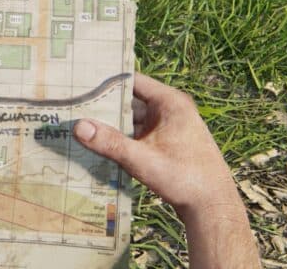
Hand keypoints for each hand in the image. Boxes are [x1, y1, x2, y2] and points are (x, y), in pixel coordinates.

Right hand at [73, 73, 241, 218]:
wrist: (212, 206)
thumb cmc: (184, 178)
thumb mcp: (141, 159)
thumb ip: (110, 142)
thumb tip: (79, 126)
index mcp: (169, 102)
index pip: (132, 80)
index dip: (106, 81)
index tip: (81, 82)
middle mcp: (170, 110)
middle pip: (129, 101)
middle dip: (104, 106)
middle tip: (74, 106)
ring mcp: (168, 127)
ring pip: (132, 120)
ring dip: (111, 125)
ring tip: (80, 125)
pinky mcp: (166, 143)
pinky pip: (138, 134)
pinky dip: (121, 138)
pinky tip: (100, 144)